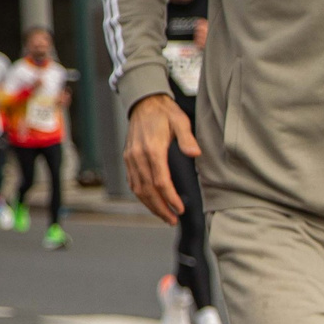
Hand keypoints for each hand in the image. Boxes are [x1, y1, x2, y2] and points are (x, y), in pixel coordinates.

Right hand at [121, 93, 196, 224]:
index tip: (180, 209)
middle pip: (147, 189)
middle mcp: (138, 156)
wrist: (144, 103)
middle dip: (160, 208)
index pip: (160, 181)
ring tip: (164, 216)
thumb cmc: (164, 112)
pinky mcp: (128, 158)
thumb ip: (187, 138)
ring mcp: (131, 158)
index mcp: (152, 149)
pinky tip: (151, 202)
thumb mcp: (180, 121)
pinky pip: (132, 181)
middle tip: (172, 220)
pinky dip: (141, 195)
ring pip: (137, 188)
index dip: (170, 198)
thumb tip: (195, 153)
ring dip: (150, 205)